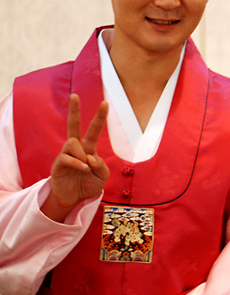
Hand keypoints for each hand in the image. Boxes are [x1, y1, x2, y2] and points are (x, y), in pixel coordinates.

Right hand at [42, 94, 109, 221]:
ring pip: (73, 142)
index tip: (105, 103)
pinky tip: (83, 169)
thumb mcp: (102, 176)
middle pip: (74, 125)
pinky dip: (78, 163)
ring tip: (86, 167)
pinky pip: (68, 157)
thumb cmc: (88, 184)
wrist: (74, 199)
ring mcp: (66, 154)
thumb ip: (101, 165)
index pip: (94, 129)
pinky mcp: (58, 163)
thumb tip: (90, 157)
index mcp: (89, 148)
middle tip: (75, 95)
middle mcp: (77, 148)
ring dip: (82, 154)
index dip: (100, 117)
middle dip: (74, 110)